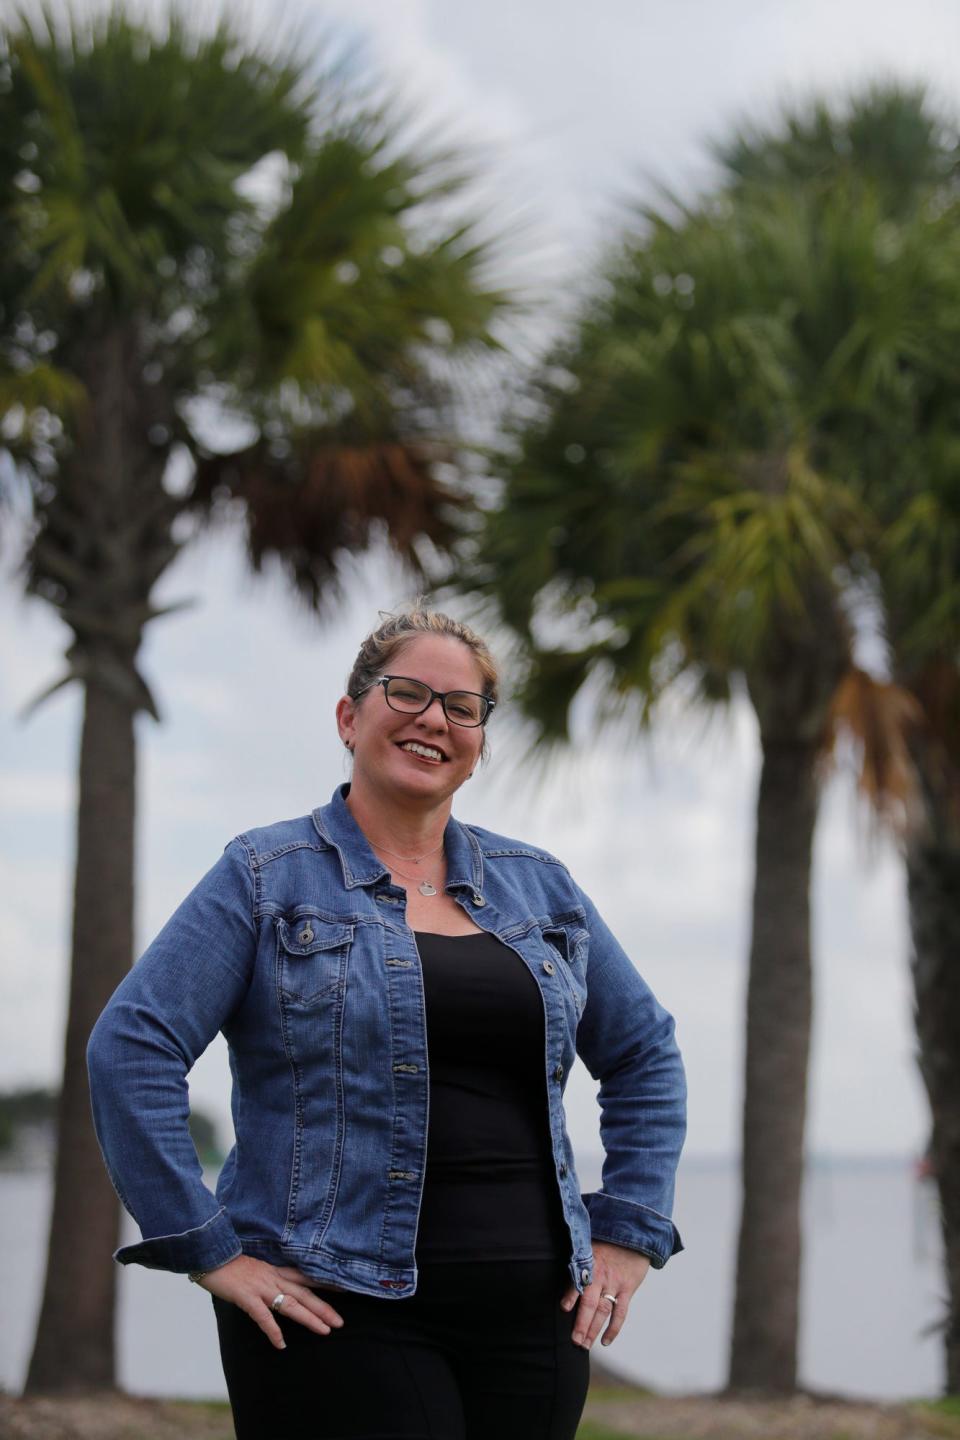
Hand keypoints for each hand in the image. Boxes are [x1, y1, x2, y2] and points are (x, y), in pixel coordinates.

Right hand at [195, 1255, 344, 1350]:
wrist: (210, 1255)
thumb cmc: (230, 1264)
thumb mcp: (256, 1268)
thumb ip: (268, 1277)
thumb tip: (278, 1288)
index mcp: (275, 1271)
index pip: (306, 1277)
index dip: (325, 1284)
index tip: (345, 1290)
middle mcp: (273, 1278)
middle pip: (304, 1294)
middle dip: (323, 1308)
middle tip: (340, 1322)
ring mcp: (261, 1287)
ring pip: (290, 1304)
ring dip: (308, 1318)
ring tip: (324, 1331)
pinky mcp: (247, 1297)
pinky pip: (263, 1316)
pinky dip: (273, 1331)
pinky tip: (281, 1344)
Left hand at [560, 1240, 650, 1349]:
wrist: (634, 1235)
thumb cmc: (607, 1242)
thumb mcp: (589, 1245)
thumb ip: (578, 1261)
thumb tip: (562, 1273)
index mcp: (589, 1263)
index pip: (578, 1280)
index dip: (571, 1294)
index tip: (564, 1308)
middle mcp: (601, 1276)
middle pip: (590, 1303)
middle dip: (581, 1323)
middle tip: (574, 1341)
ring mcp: (615, 1284)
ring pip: (603, 1311)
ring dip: (594, 1329)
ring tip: (584, 1345)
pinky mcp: (627, 1289)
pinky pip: (620, 1312)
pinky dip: (614, 1328)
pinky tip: (606, 1340)